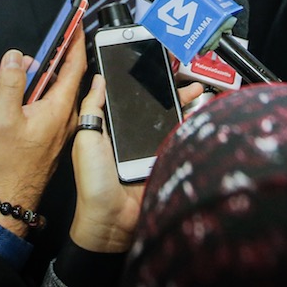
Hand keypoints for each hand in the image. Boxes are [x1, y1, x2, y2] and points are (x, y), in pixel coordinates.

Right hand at [0, 31, 87, 236]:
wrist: (12, 196)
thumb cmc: (8, 162)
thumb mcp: (3, 118)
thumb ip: (11, 84)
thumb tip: (17, 56)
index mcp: (59, 107)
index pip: (75, 66)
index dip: (76, 41)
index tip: (78, 21)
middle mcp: (66, 115)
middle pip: (71, 75)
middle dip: (65, 51)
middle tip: (59, 32)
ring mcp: (61, 125)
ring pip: (61, 89)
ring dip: (53, 70)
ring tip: (39, 57)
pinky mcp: (52, 133)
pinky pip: (55, 102)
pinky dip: (48, 87)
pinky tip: (33, 86)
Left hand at [68, 78, 203, 252]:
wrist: (111, 220)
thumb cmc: (92, 182)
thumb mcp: (86, 137)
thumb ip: (92, 107)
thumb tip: (98, 79)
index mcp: (111, 128)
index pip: (128, 98)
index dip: (140, 82)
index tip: (152, 65)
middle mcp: (132, 136)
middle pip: (154, 106)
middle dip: (170, 89)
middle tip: (182, 75)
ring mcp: (149, 149)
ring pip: (170, 120)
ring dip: (185, 105)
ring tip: (198, 89)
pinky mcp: (163, 161)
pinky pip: (178, 140)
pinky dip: (190, 127)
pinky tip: (201, 114)